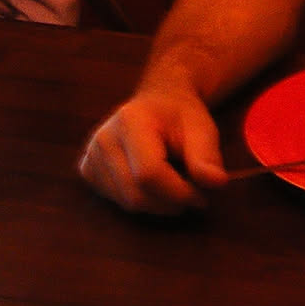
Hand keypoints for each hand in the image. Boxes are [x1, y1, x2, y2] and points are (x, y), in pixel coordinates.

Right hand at [78, 87, 226, 213]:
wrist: (158, 102)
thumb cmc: (181, 115)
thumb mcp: (202, 128)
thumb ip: (207, 156)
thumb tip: (217, 183)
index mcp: (129, 121)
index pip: (149, 174)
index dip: (179, 193)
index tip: (202, 194)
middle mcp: (103, 138)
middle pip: (136, 194)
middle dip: (171, 202)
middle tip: (192, 191)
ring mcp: (91, 155)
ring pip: (127, 203)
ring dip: (158, 203)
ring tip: (174, 181)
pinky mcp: (88, 169)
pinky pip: (116, 201)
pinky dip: (141, 200)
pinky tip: (152, 183)